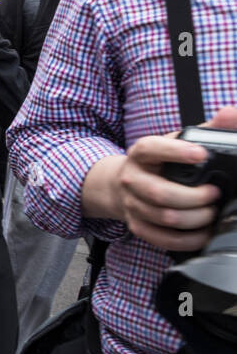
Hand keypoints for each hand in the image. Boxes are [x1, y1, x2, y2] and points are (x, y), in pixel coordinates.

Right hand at [116, 106, 236, 251]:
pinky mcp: (137, 226)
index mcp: (142, 153)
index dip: (175, 152)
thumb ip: (208, 128)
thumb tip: (232, 114)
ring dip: (196, 218)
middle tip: (214, 193)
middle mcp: (132, 178)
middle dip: (194, 197)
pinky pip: (161, 239)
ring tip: (212, 212)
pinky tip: (202, 231)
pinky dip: (188, 239)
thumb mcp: (180, 141)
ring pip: (164, 217)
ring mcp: (132, 204)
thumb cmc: (161, 162)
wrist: (127, 183)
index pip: (151, 149)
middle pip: (159, 193)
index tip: (201, 154)